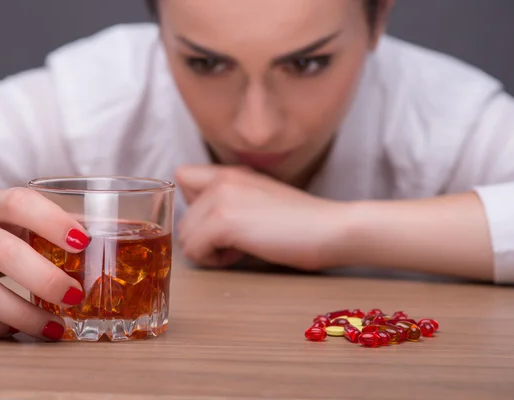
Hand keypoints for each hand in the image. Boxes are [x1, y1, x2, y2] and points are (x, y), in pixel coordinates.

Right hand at [0, 188, 88, 339]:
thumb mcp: (21, 219)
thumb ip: (61, 225)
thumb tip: (125, 231)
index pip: (19, 204)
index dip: (52, 221)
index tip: (83, 241)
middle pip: (3, 252)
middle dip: (44, 279)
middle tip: (75, 295)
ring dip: (23, 314)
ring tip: (57, 327)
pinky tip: (17, 331)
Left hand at [175, 165, 342, 269]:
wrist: (331, 228)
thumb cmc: (302, 223)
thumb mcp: (261, 200)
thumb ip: (232, 202)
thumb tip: (205, 226)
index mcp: (231, 172)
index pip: (182, 176)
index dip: (192, 203)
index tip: (217, 222)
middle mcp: (222, 179)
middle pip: (183, 216)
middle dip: (203, 236)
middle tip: (235, 242)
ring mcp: (222, 198)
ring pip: (185, 235)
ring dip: (207, 250)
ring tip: (239, 250)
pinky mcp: (225, 221)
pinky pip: (194, 249)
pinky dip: (213, 260)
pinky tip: (239, 256)